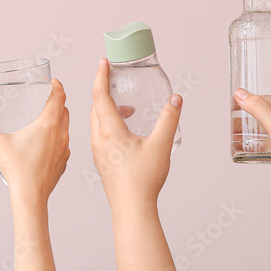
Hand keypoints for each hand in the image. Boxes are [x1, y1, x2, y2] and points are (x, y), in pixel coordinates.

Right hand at [0, 79, 69, 205]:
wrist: (31, 197)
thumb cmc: (17, 170)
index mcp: (48, 124)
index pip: (59, 97)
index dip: (57, 86)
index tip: (52, 81)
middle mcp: (60, 133)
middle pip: (64, 110)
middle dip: (57, 101)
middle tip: (47, 98)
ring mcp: (64, 148)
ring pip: (66, 127)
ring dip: (59, 119)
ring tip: (47, 119)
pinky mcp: (63, 162)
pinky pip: (64, 144)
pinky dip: (59, 138)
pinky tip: (47, 143)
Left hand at [90, 59, 181, 206]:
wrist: (131, 208)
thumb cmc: (142, 180)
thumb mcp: (161, 145)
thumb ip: (169, 119)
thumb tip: (175, 99)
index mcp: (109, 130)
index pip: (100, 95)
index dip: (101, 76)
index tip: (103, 62)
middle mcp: (98, 138)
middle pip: (95, 106)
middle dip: (103, 89)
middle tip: (114, 78)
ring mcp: (97, 150)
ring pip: (96, 120)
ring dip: (107, 108)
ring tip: (127, 107)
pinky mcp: (101, 160)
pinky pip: (99, 133)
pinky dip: (108, 122)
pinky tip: (126, 130)